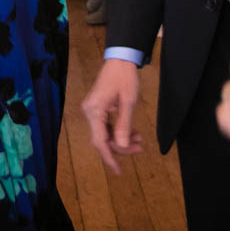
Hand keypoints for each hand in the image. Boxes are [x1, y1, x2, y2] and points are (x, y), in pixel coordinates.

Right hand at [80, 59, 144, 173]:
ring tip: (139, 139)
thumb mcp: (128, 102)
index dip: (110, 157)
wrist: (121, 59)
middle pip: (102, 139)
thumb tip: (121, 146)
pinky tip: (132, 132)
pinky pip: (106, 125)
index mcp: (94, 111)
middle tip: (140, 147)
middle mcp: (89, 112)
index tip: (118, 171)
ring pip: (105, 133)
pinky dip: (118, 130)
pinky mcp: (97, 107)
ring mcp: (92, 109)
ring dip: (121, 139)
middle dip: (120, 146)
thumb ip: (124, 126)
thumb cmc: (124, 77)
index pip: (100, 141)